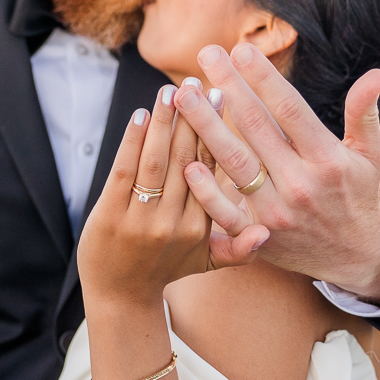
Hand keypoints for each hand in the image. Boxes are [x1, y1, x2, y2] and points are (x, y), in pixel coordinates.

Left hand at [77, 84, 269, 307]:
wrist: (119, 297)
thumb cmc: (165, 270)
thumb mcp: (208, 263)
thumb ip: (240, 248)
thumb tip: (268, 232)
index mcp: (201, 228)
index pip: (214, 171)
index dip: (219, 132)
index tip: (225, 99)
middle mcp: (174, 222)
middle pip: (188, 158)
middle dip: (194, 117)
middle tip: (201, 83)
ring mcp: (140, 218)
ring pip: (158, 160)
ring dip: (165, 121)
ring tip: (172, 90)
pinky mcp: (111, 213)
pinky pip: (125, 170)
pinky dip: (133, 140)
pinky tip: (142, 114)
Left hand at [174, 44, 379, 303]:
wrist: (355, 258)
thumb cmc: (357, 195)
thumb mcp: (370, 155)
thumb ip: (364, 114)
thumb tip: (376, 75)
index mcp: (327, 159)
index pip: (290, 109)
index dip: (264, 78)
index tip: (241, 49)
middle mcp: (300, 183)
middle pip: (256, 128)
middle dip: (229, 87)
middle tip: (206, 53)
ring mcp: (277, 211)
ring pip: (234, 163)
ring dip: (205, 126)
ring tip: (182, 94)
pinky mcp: (258, 236)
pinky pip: (226, 213)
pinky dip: (207, 191)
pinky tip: (187, 162)